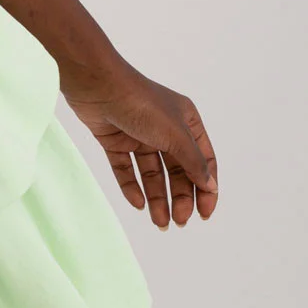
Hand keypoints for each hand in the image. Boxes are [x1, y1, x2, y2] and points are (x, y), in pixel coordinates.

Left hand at [57, 58, 218, 228]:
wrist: (97, 84)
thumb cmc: (142, 104)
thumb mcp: (175, 134)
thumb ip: (193, 162)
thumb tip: (210, 186)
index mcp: (186, 121)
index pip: (203, 160)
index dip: (206, 188)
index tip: (204, 214)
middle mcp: (164, 128)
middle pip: (177, 170)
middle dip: (180, 197)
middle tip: (179, 221)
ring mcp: (138, 134)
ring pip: (151, 173)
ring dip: (157, 198)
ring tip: (160, 223)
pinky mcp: (114, 139)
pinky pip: (125, 168)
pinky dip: (131, 186)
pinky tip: (138, 204)